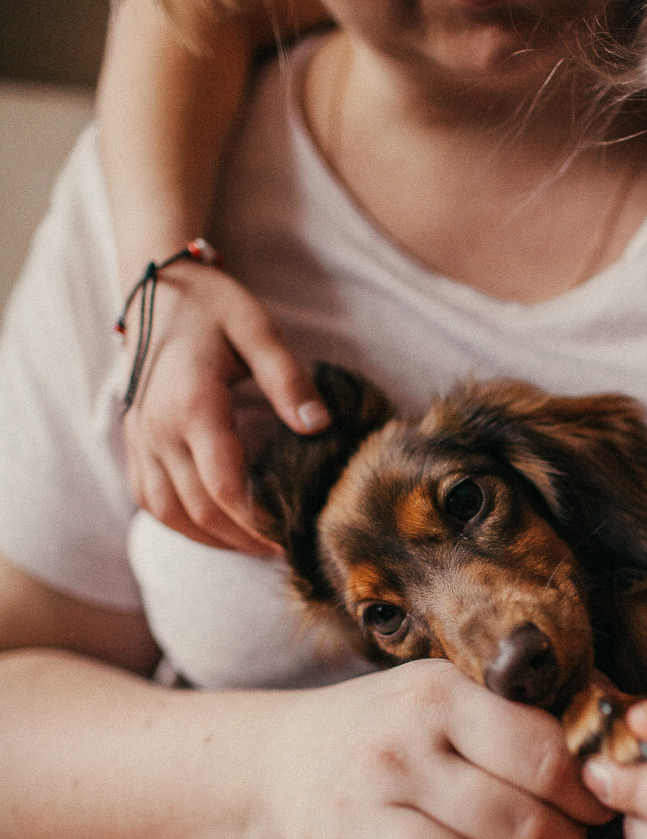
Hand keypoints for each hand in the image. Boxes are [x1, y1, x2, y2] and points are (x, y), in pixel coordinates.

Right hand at [122, 264, 329, 553]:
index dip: (257, 521)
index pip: (223, 486)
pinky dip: (182, 524)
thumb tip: (319, 427)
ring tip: (254, 546)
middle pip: (200, 509)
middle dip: (243, 538)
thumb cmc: (215, 308)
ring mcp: (140, 440)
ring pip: (170, 514)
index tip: (289, 535)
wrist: (157, 291)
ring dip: (212, 539)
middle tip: (284, 547)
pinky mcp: (134, 444)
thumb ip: (288, 379)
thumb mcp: (258, 329)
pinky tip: (214, 529)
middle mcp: (158, 430)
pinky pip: (150, 501)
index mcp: (192, 406)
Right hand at [260, 660, 610, 838]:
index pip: (542, 758)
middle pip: (511, 826)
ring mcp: (348, 811)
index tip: (595, 806)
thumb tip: (633, 723)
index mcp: (437, 697)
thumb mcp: (461, 689)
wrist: (289, 753)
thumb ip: (540, 708)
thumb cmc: (402, 726)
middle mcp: (390, 751)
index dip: (587, 795)